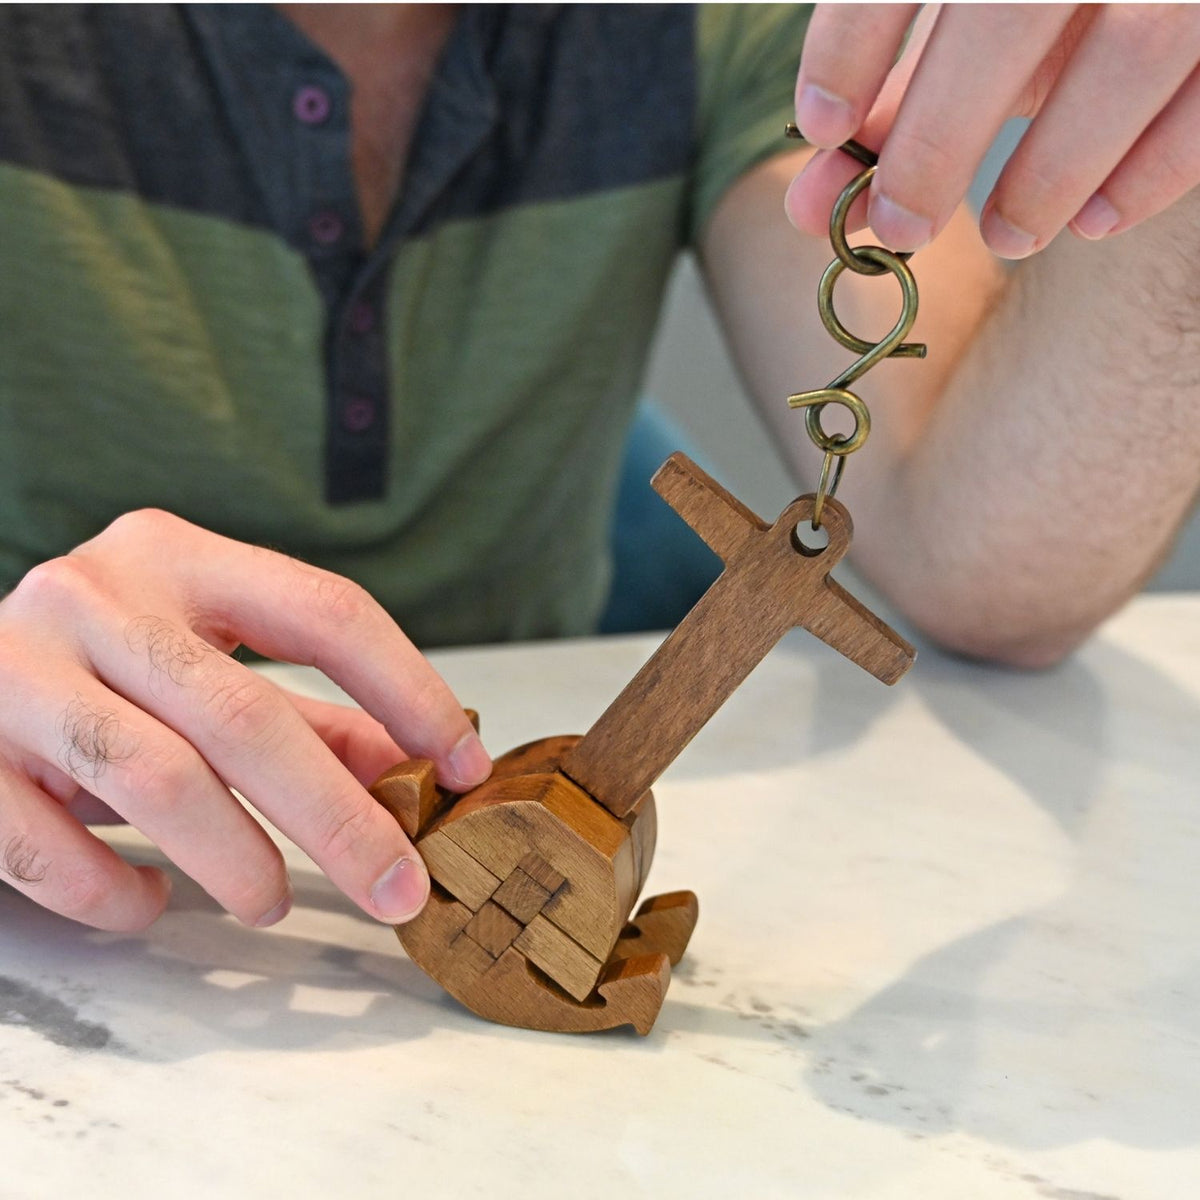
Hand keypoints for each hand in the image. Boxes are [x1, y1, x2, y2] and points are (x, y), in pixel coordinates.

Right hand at [0, 509, 490, 931]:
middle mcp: (99, 597)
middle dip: (340, 818)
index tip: (463, 765)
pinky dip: (115, 893)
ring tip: (272, 905)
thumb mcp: (205, 664)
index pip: (326, 613)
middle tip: (400, 886)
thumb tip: (414, 770)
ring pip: (157, 779)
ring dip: (237, 861)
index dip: (410, 692)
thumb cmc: (98, 668)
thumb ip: (307, 715)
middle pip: (248, 715)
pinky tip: (150, 901)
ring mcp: (18, 669)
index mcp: (180, 558)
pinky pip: (49, 848)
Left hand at [787, 4, 1199, 257]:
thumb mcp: (975, 14)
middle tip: (902, 226)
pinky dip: (1153, 169)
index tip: (822, 127)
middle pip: (1012, 8)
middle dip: (940, 134)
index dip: (853, 37)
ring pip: (1133, 49)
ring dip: (1054, 166)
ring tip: (1005, 234)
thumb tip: (812, 200)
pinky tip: (1095, 222)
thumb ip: (898, 86)